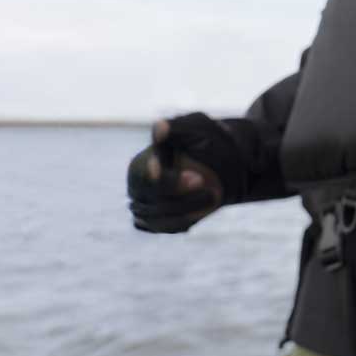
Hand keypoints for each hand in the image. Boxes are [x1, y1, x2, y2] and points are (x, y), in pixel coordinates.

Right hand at [127, 117, 224, 232]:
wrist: (218, 164)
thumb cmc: (202, 139)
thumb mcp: (192, 127)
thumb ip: (176, 129)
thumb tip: (160, 127)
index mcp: (139, 165)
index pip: (145, 178)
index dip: (163, 180)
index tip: (175, 175)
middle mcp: (137, 189)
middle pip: (153, 201)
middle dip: (181, 193)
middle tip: (203, 180)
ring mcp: (145, 209)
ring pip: (161, 218)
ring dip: (190, 207)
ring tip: (214, 194)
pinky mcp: (157, 223)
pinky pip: (169, 227)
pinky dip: (187, 219)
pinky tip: (204, 204)